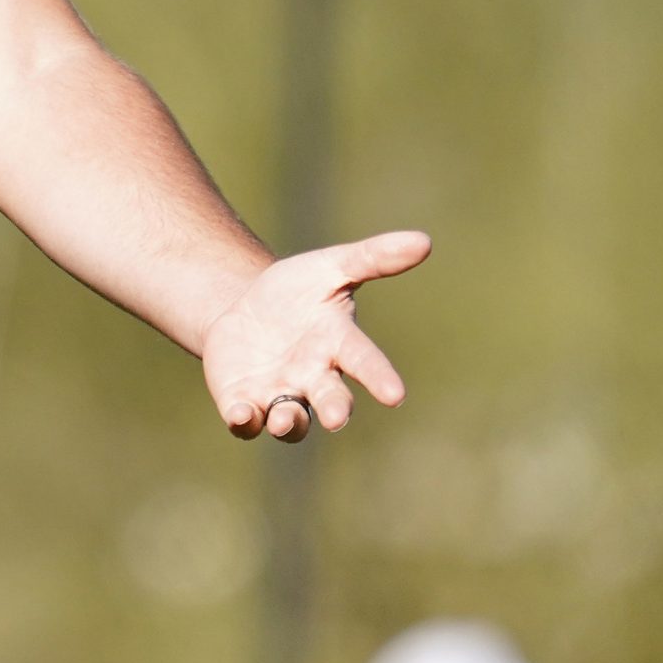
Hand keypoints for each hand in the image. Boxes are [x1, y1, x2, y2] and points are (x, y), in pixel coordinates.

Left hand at [202, 229, 429, 441]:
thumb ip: (372, 257)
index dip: (379, 378)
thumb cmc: (296, 292)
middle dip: (335, 408)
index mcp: (338, 344)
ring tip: (281, 419)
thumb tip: (424, 240)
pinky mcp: (244, 403)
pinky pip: (245, 420)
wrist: (242, 310)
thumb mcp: (328, 266)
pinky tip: (238, 413)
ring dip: (287, 422)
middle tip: (337, 417)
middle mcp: (313, 377)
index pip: (364, 361)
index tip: (395, 395)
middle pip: (330, 399)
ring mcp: (279, 394)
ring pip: (290, 421)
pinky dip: (243, 420)